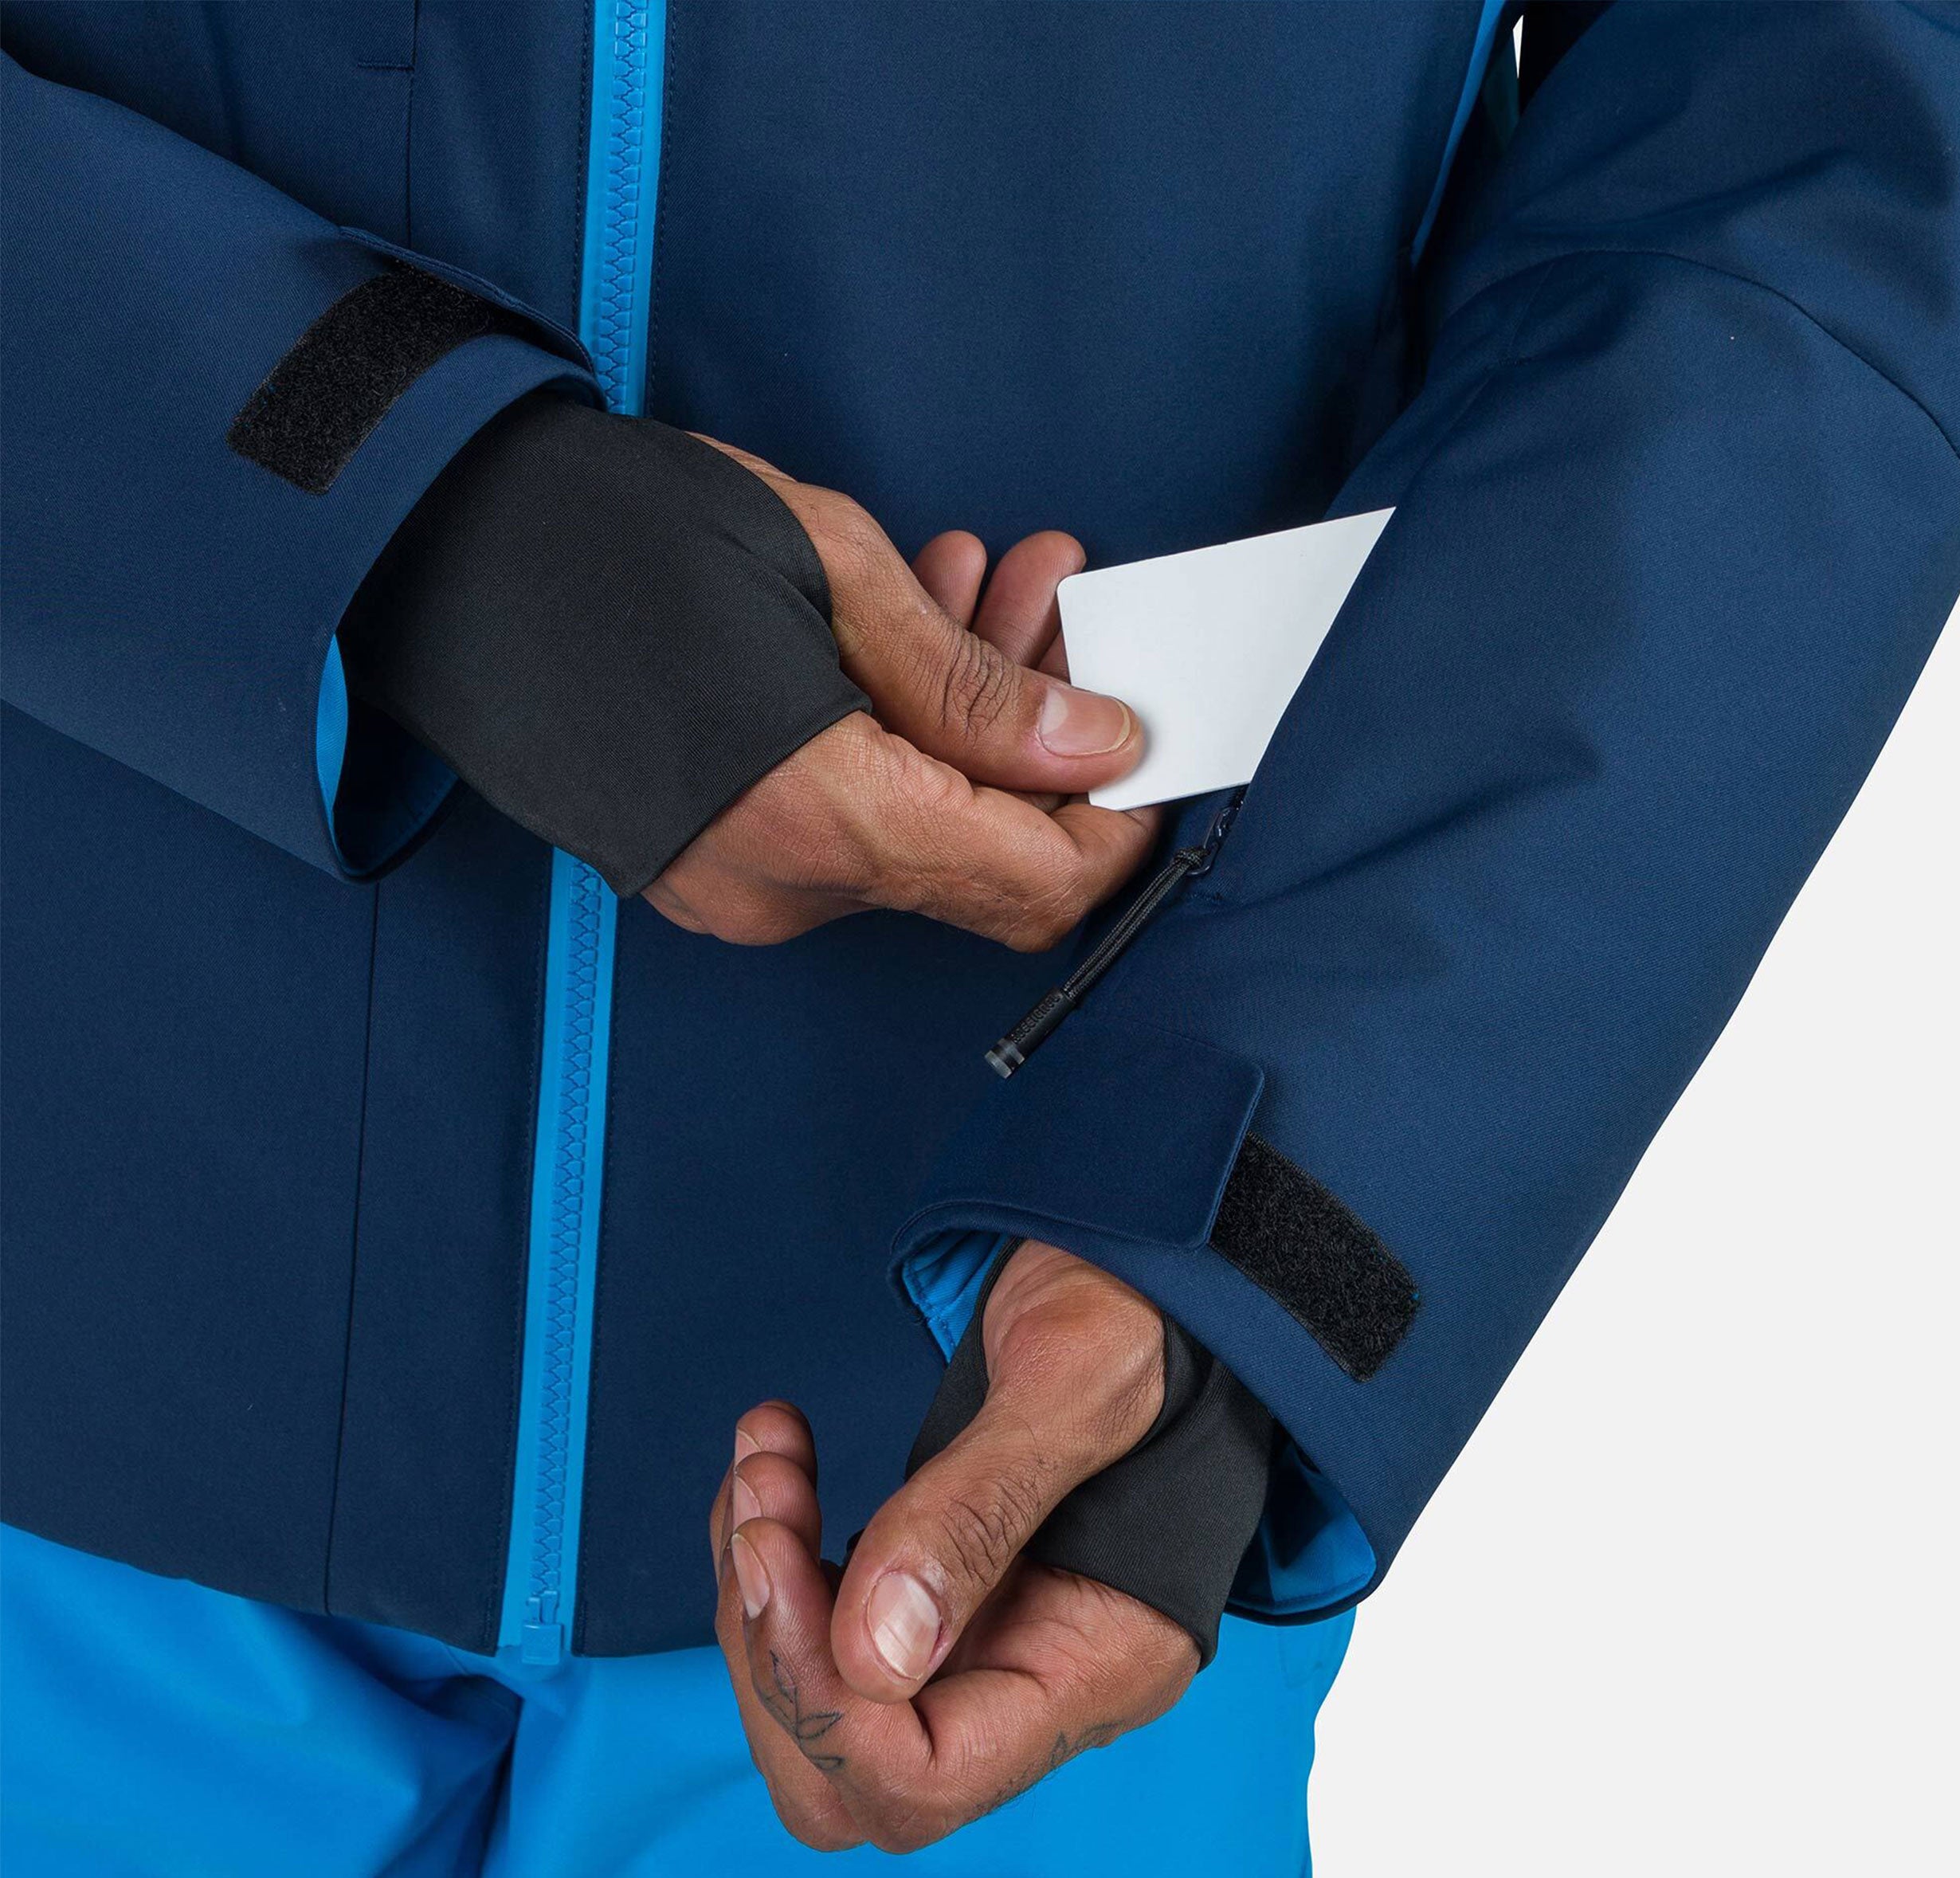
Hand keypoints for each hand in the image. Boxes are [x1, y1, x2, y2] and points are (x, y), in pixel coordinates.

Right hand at [646, 447, 1159, 948]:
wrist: (444, 553)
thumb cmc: (616, 534)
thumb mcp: (827, 566)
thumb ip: (972, 682)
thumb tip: (1092, 744)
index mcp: (817, 818)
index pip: (1037, 882)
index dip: (1118, 821)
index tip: (1143, 729)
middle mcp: (783, 886)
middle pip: (989, 863)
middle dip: (1049, 745)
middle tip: (1060, 609)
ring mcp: (745, 889)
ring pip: (925, 837)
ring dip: (977, 723)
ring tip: (990, 585)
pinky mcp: (720, 865)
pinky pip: (855, 826)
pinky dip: (904, 742)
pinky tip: (913, 631)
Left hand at [710, 1242, 1197, 1851]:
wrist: (1144, 1272)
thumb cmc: (1142, 1316)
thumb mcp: (1072, 1385)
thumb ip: (978, 1512)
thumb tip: (875, 1654)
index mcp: (1098, 1659)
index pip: (930, 1777)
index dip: (824, 1699)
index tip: (780, 1553)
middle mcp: (1034, 1679)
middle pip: (850, 1780)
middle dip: (772, 1653)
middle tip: (764, 1511)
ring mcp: (980, 1641)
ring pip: (814, 1703)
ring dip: (757, 1586)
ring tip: (767, 1454)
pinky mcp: (933, 1594)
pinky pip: (814, 1626)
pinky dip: (769, 1546)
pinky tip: (778, 1455)